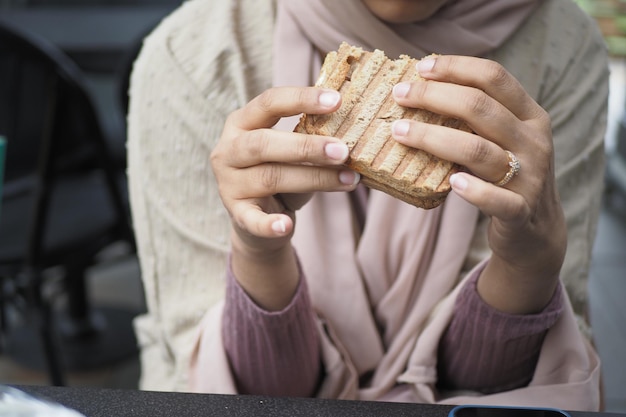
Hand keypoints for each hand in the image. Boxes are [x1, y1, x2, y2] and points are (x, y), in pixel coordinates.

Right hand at [211, 86, 358, 308]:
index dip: (302, 99)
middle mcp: (228, 150)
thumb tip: (356, 133)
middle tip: (343, 151)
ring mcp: (229, 183)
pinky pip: (252, 219)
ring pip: (271, 177)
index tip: (337, 100)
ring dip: (314, 179)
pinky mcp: (236, 214)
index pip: (268, 103)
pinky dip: (269, 224)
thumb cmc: (281, 174)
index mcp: (241, 123)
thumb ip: (311, 139)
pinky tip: (286, 226)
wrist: (258, 220)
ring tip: (349, 181)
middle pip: (264, 143)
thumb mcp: (291, 151)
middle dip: (306, 146)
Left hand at [390, 55, 565, 313]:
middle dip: (434, 97)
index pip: (494, 78)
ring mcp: (530, 176)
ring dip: (434, 139)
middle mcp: (534, 141)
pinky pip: (497, 200)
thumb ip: (475, 120)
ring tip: (400, 132)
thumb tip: (418, 92)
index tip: (421, 67)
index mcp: (530, 116)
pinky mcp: (521, 211)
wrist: (536, 230)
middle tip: (399, 95)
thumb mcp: (501, 140)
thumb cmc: (504, 177)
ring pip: (479, 150)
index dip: (456, 68)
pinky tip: (451, 181)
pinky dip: (474, 191)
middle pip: (480, 108)